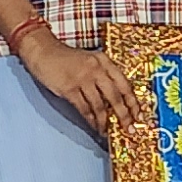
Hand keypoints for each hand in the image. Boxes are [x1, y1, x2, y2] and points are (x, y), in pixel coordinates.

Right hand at [26, 36, 148, 139]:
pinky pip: (84, 108)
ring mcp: (82, 78)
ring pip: (99, 105)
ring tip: (107, 131)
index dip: (133, 102)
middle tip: (128, 128)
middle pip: (115, 96)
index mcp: (104, 61)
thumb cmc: (65, 57)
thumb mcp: (90, 60)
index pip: (124, 84)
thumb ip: (102, 75)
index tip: (138, 115)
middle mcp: (96, 68)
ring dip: (105, 121)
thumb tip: (114, 101)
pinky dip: (90, 120)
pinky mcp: (69, 88)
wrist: (42, 50)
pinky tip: (94, 126)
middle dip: (123, 116)